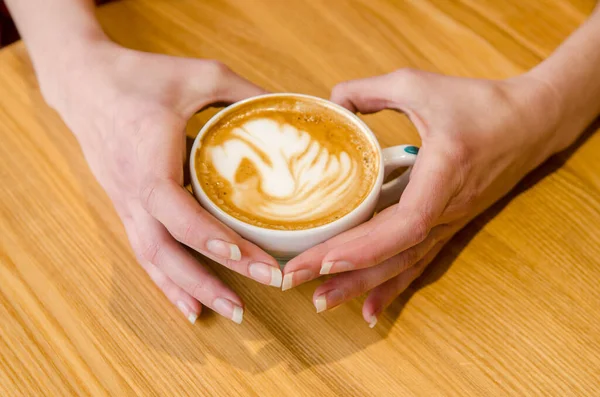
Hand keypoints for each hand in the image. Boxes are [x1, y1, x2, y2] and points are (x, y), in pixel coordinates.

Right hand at [44, 41, 281, 323]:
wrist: (85, 83)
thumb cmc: (141, 77)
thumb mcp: (200, 74)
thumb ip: (245, 94)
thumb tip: (292, 113)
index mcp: (147, 160)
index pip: (173, 209)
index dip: (206, 235)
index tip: (243, 255)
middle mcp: (132, 191)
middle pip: (165, 249)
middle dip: (209, 278)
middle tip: (258, 293)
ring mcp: (126, 204)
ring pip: (153, 259)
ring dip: (190, 289)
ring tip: (230, 311)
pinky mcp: (127, 207)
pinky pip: (145, 252)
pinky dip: (167, 282)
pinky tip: (191, 304)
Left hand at [283, 69, 562, 325]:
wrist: (532, 123)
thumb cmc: (480, 102)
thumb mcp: (420, 83)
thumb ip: (370, 90)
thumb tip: (331, 104)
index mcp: (444, 173)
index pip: (407, 224)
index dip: (365, 245)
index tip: (324, 257)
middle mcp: (447, 208)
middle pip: (393, 252)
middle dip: (341, 270)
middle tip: (292, 280)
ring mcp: (448, 223)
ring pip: (402, 264)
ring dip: (360, 285)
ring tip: (320, 302)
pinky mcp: (448, 226)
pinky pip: (418, 263)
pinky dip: (392, 287)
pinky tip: (370, 311)